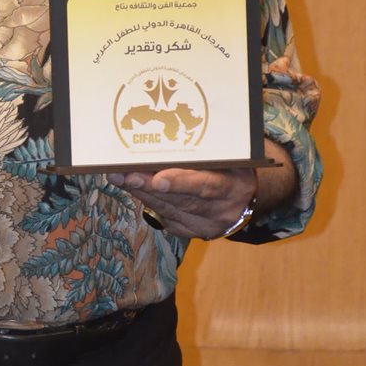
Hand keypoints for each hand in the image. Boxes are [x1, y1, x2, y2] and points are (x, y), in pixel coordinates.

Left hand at [108, 165, 257, 240]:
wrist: (246, 199)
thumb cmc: (232, 169)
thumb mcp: (229, 157)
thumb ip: (207, 151)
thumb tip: (170, 132)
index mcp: (233, 187)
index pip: (206, 186)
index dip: (181, 183)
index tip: (158, 179)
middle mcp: (220, 210)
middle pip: (180, 200)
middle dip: (149, 187)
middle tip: (124, 175)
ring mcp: (205, 225)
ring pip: (169, 209)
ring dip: (142, 193)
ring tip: (120, 178)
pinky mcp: (191, 232)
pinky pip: (165, 217)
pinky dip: (148, 201)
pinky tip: (133, 188)